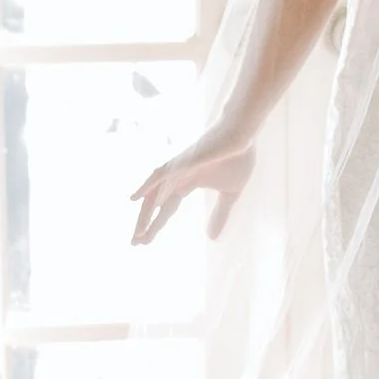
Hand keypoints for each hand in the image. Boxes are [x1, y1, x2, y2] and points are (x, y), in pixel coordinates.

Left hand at [131, 124, 255, 244]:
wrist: (244, 134)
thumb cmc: (238, 158)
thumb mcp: (230, 195)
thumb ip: (220, 215)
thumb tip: (212, 238)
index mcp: (186, 184)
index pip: (167, 208)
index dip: (156, 224)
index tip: (146, 242)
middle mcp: (176, 177)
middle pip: (155, 204)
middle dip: (145, 224)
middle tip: (135, 244)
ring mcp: (177, 168)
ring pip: (154, 194)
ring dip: (144, 215)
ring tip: (137, 234)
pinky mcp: (182, 160)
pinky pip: (160, 174)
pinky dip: (146, 185)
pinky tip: (134, 198)